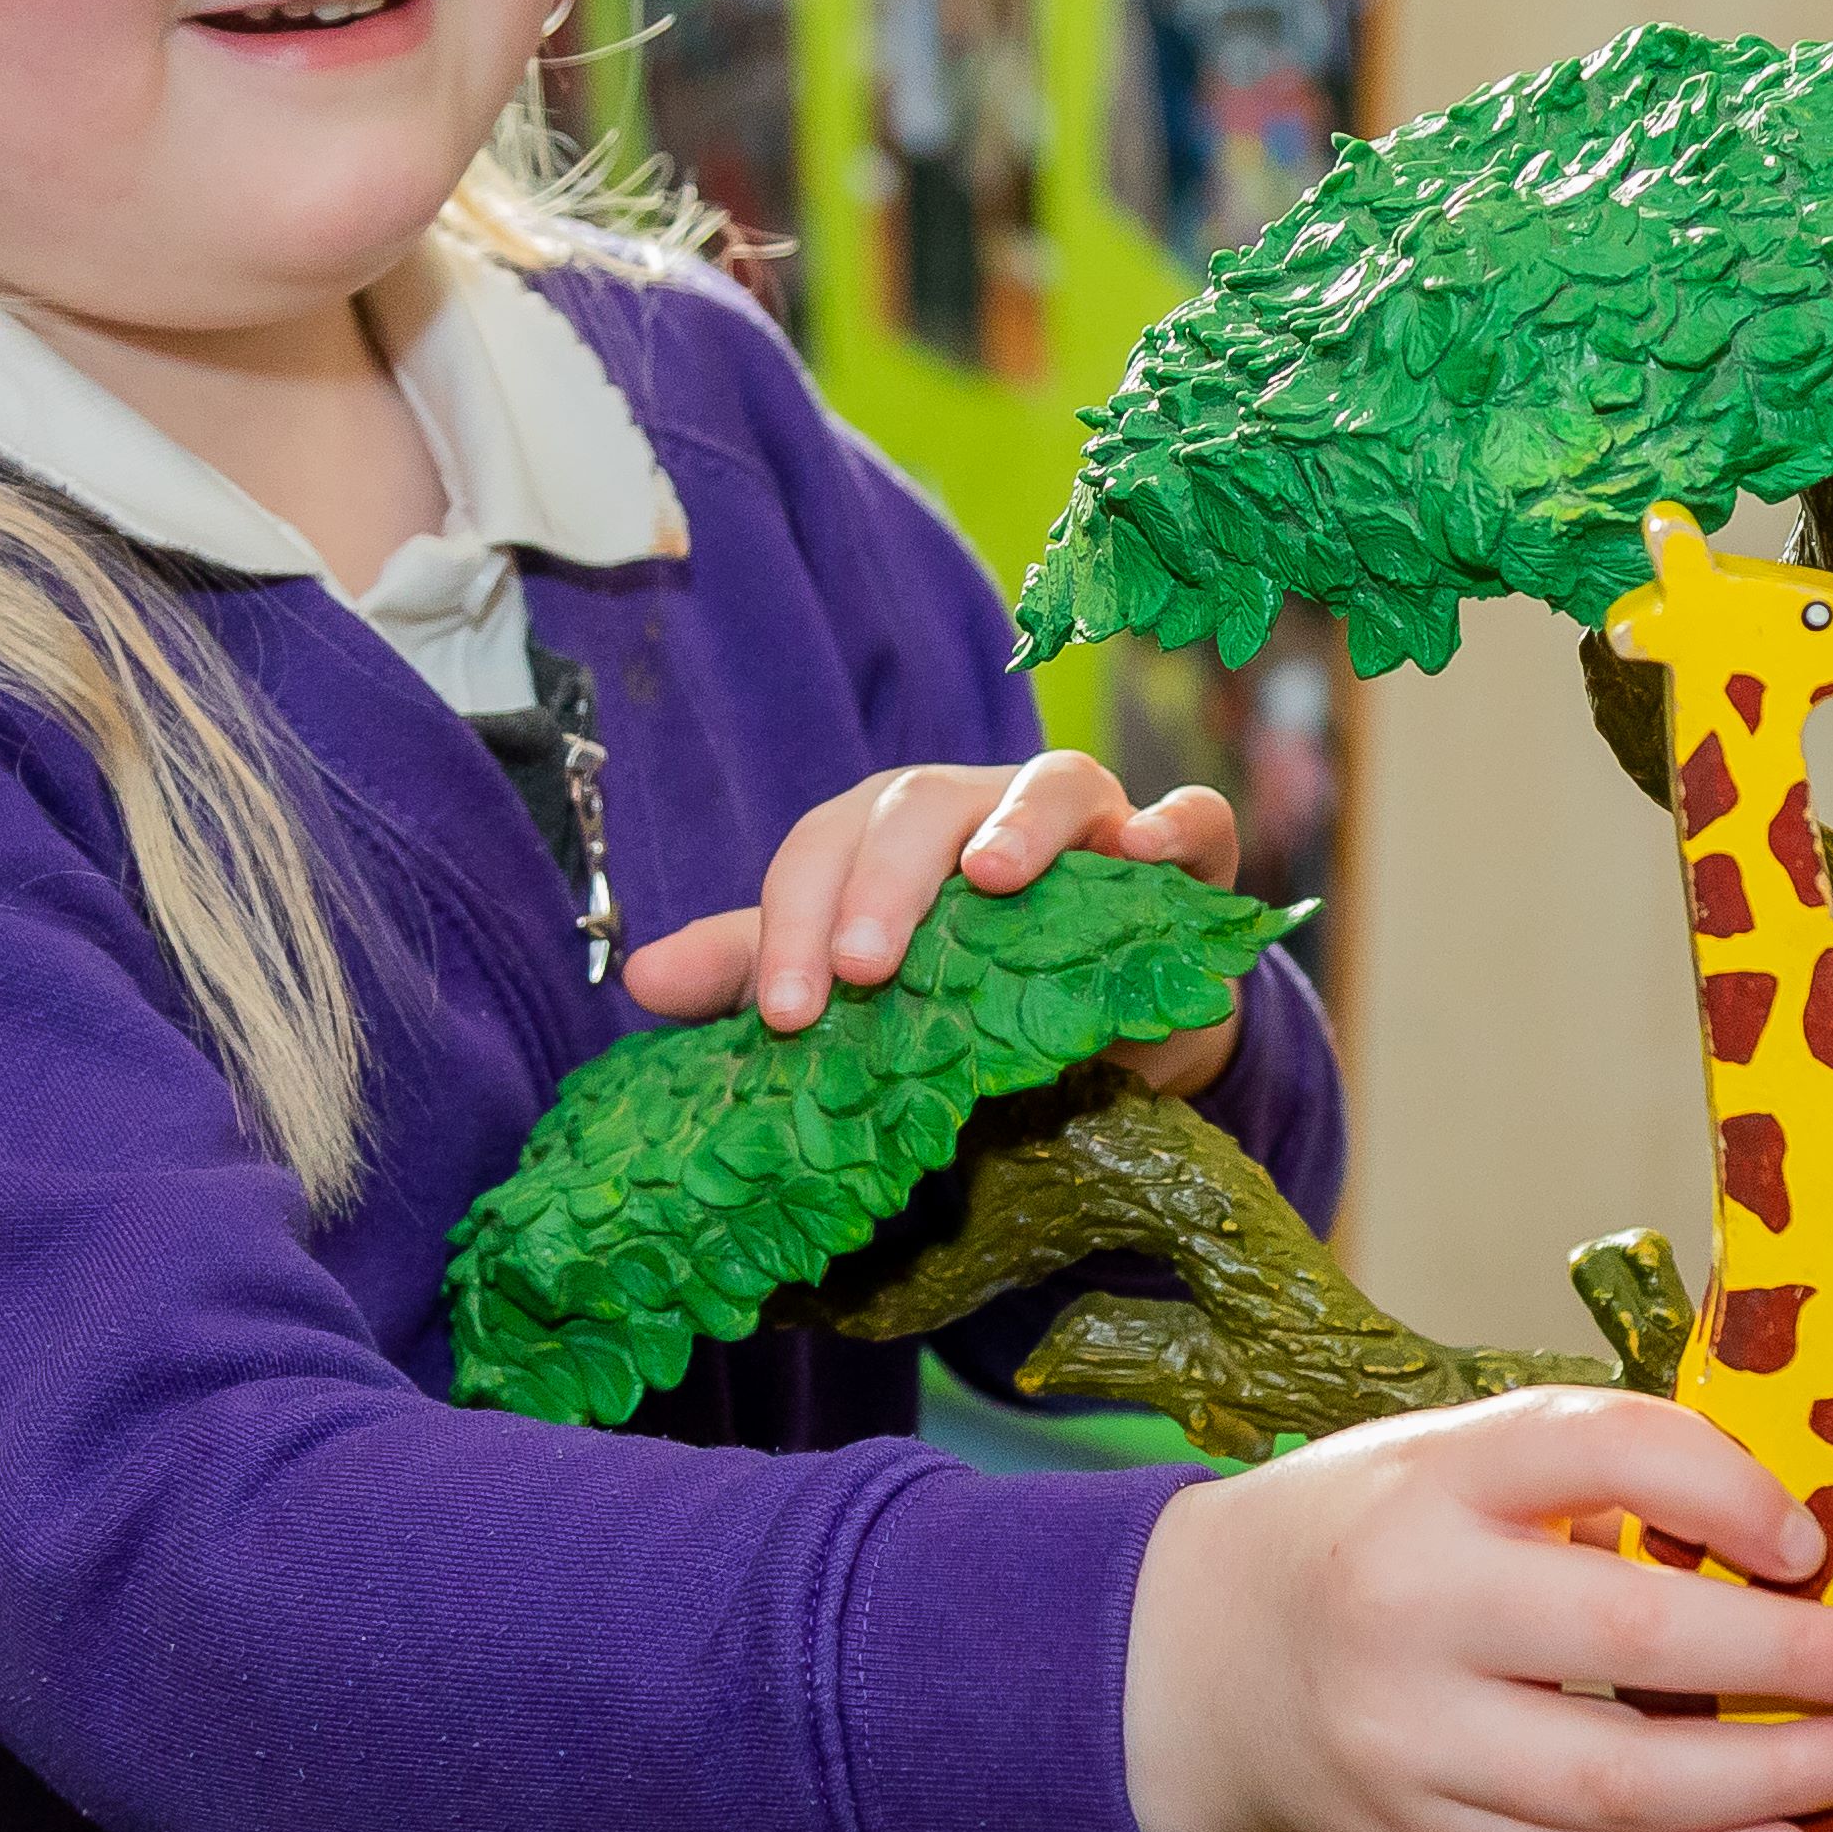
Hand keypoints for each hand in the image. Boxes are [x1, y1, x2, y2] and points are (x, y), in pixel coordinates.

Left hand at [621, 754, 1252, 1094]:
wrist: (1113, 1048)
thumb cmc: (971, 1001)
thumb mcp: (860, 997)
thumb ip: (758, 976)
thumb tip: (641, 980)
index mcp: (891, 836)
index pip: (824, 848)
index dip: (794, 922)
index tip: (786, 1016)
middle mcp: (982, 811)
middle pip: (923, 805)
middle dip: (886, 881)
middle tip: (863, 969)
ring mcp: (1089, 824)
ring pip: (1053, 782)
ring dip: (1018, 822)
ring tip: (991, 880)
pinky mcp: (1182, 857)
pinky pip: (1191, 817)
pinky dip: (1175, 821)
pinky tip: (1145, 850)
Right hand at [1120, 1391, 1832, 1831]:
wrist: (1195, 1660)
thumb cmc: (1363, 1539)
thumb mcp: (1454, 1463)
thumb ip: (1594, 1484)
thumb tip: (1784, 1541)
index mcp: (1433, 1480)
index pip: (1600, 1452)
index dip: (1727, 1490)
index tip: (1812, 1538)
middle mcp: (1415, 1604)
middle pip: (1631, 1633)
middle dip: (1784, 1658)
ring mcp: (1413, 1738)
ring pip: (1616, 1779)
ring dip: (1765, 1781)